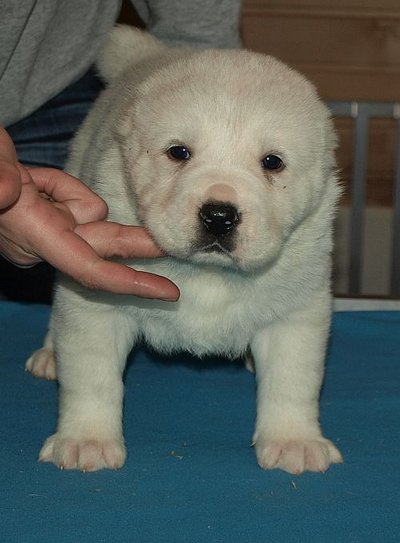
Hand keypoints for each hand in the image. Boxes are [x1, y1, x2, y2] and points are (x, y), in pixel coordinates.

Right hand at [0, 127, 178, 299]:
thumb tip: (5, 189)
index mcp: (32, 235)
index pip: (90, 268)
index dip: (131, 283)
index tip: (168, 293)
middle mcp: (44, 242)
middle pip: (105, 245)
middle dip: (137, 243)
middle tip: (174, 246)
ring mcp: (48, 233)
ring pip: (89, 216)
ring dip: (72, 195)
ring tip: (33, 180)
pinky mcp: (50, 221)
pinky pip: (78, 204)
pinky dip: (64, 189)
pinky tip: (36, 181)